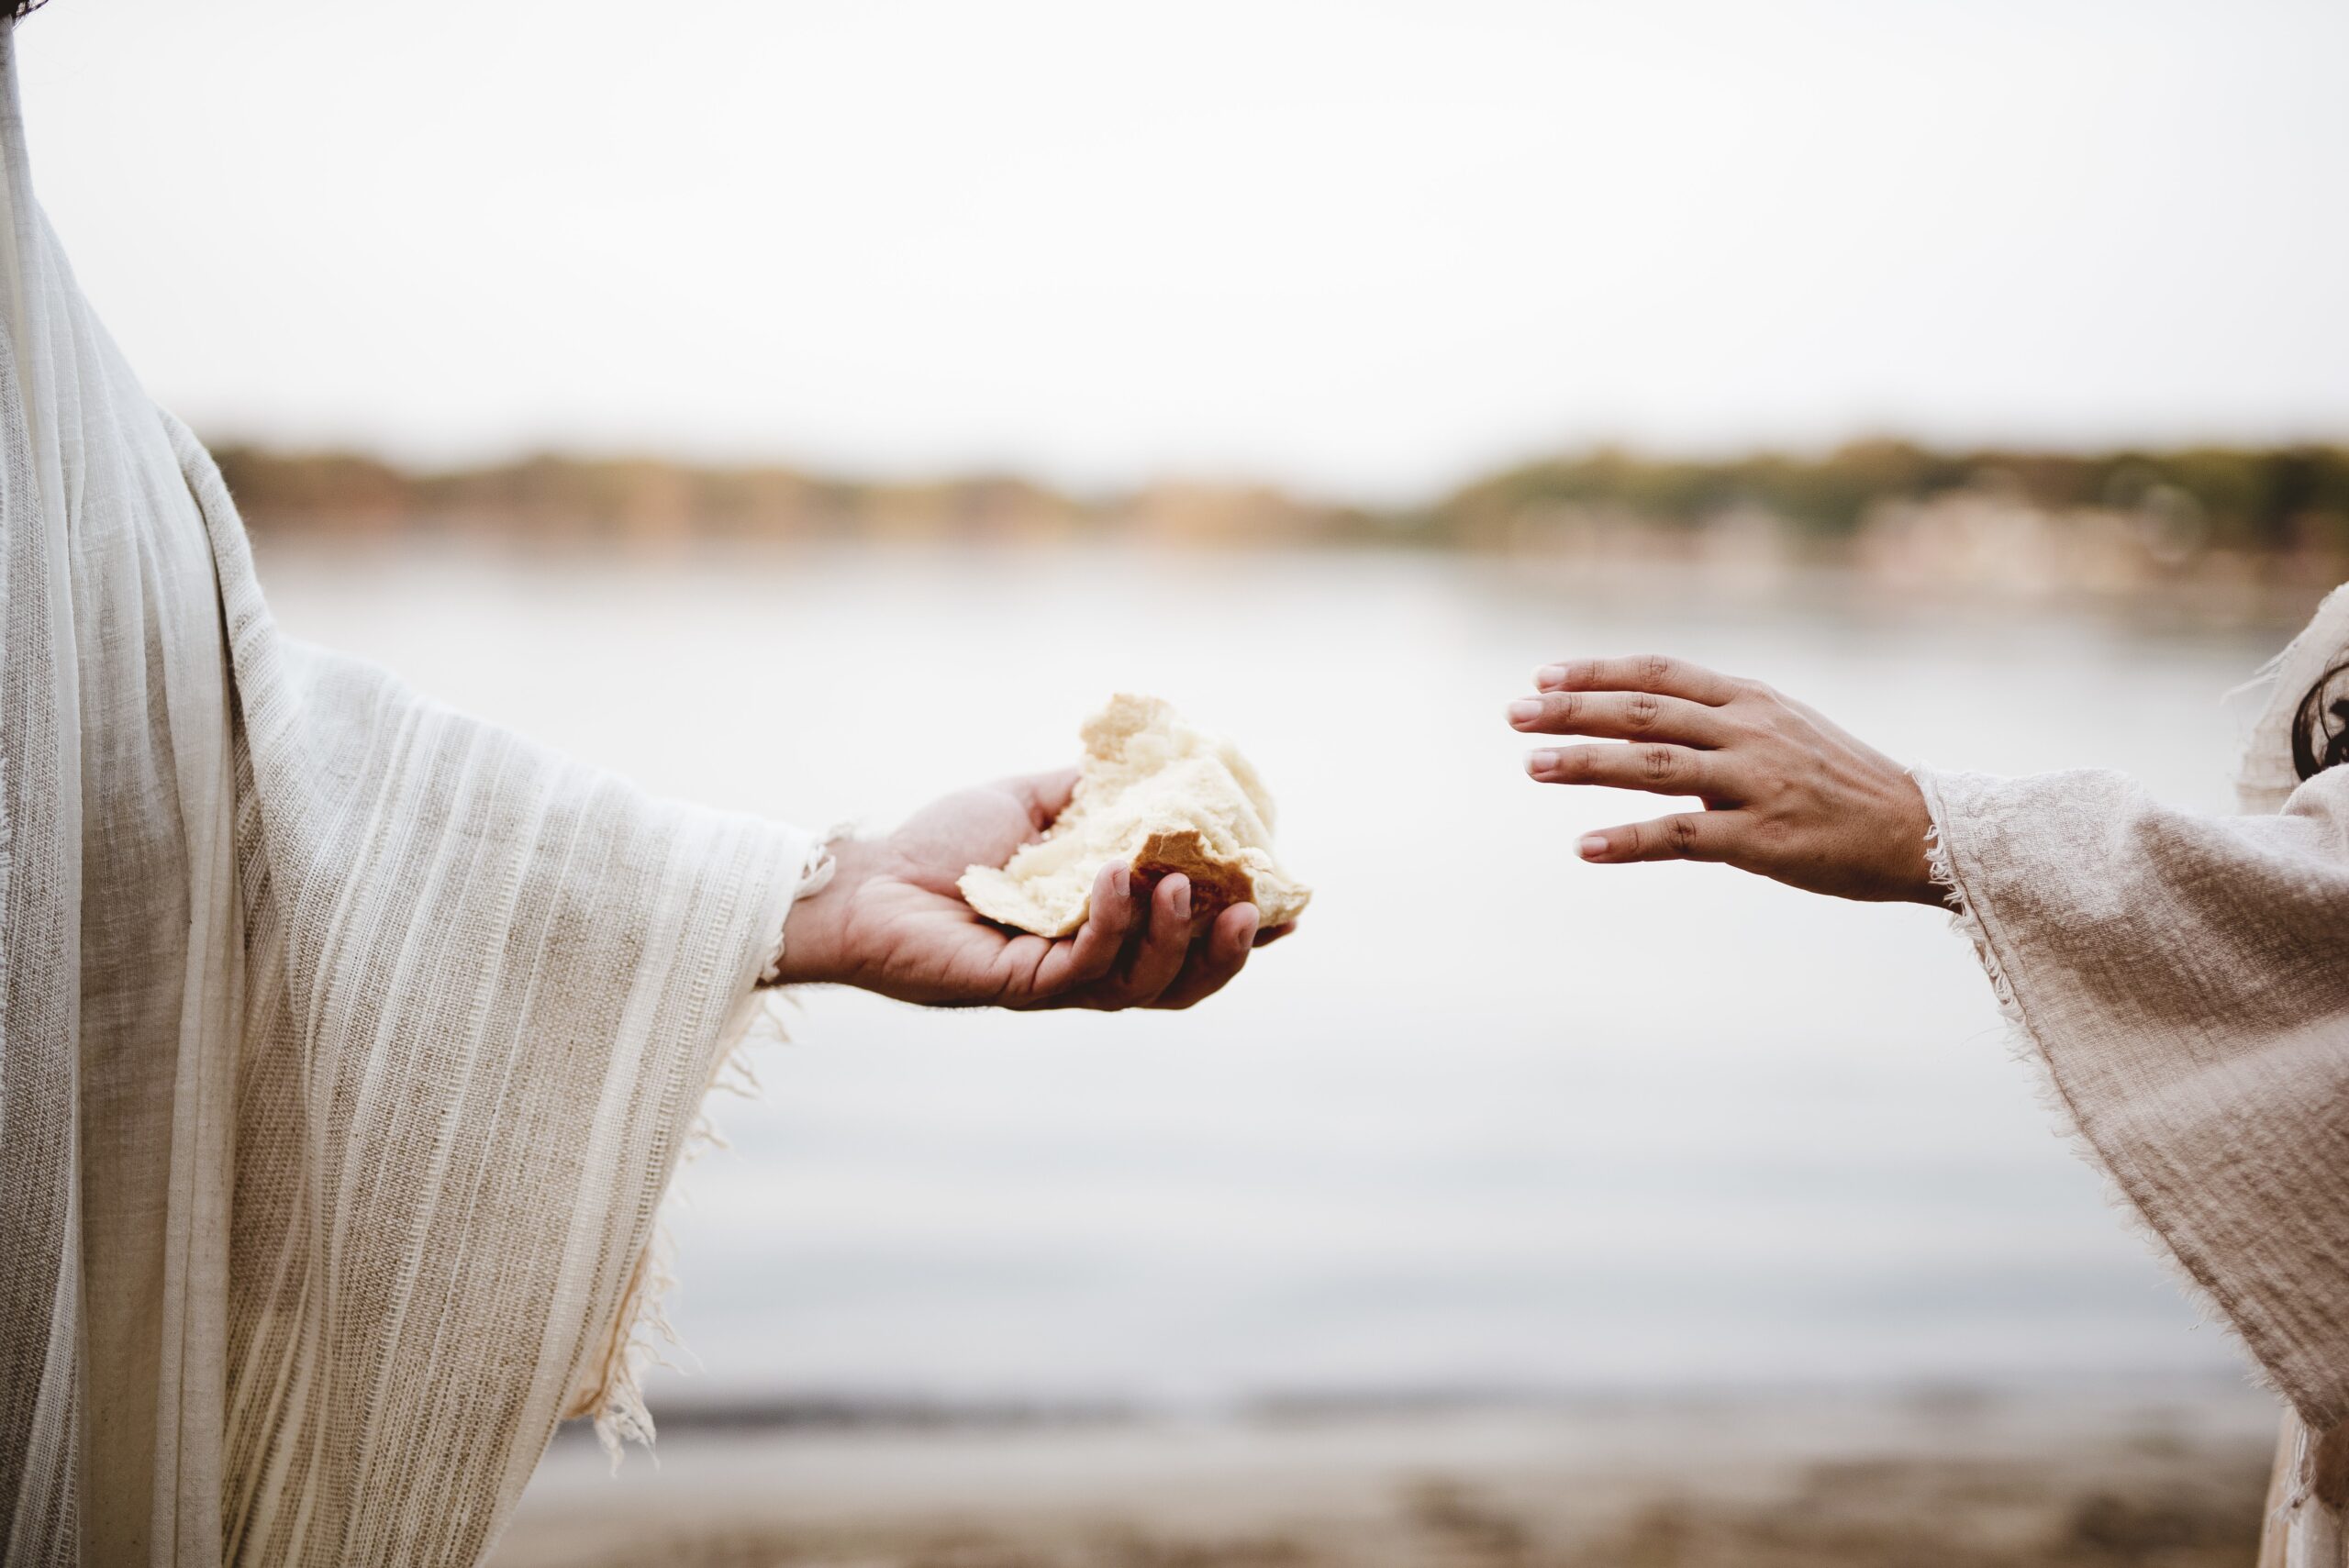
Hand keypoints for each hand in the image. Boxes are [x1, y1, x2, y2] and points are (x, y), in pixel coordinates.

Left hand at [774, 769, 1280, 1006]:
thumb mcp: (1036, 804)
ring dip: (1173, 937)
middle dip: (1227, 952)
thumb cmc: (944, 846)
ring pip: (1142, 985)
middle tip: (1254, 909)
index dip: (1244, 935)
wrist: (868, 880)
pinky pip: (1081, 968)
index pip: (1190, 946)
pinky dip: (1109, 923)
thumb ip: (1094, 794)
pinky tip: (1115, 876)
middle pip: (1182, 984)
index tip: (1290, 905)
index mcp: (1105, 932)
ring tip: (1179, 883)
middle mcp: (1090, 968)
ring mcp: (1057, 985)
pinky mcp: (1020, 988)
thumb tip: (1153, 767)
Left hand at [1507, 654, 1940, 904]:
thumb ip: (1721, 722)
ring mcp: (1755, 783)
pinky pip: (1682, 837)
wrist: (1921, 831)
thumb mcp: (1785, 730)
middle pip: (1644, 711)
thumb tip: (1651, 723)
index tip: (1543, 676)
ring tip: (1530, 765)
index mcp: (1751, 700)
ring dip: (1586, 762)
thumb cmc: (1843, 784)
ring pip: (1653, 764)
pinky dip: (1629, 839)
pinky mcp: (1762, 837)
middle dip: (1573, 710)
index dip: (1598, 672)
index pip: (1660, 672)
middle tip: (1515, 714)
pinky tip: (1584, 846)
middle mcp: (1749, 731)